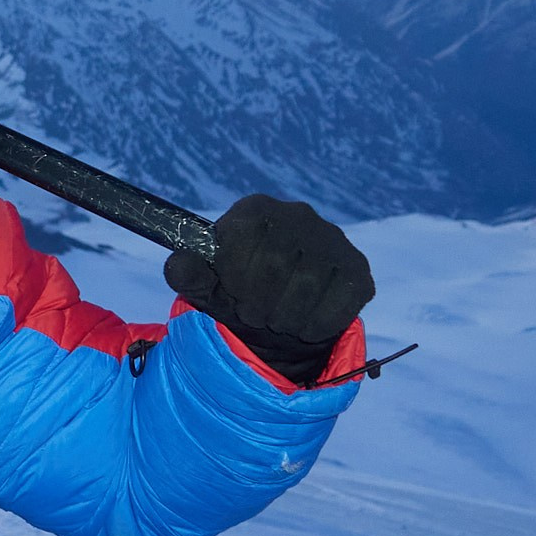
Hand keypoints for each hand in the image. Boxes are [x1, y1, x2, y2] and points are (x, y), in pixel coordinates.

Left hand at [164, 194, 373, 385]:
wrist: (279, 319)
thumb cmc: (237, 292)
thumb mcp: (204, 285)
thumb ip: (186, 273)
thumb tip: (178, 265)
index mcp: (255, 210)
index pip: (241, 240)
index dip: (234, 279)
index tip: (232, 293)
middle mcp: (298, 215)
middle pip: (275, 265)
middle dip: (258, 303)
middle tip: (254, 315)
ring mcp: (332, 240)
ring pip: (308, 285)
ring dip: (285, 317)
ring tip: (277, 320)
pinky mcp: (358, 269)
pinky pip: (340, 301)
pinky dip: (316, 325)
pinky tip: (305, 325)